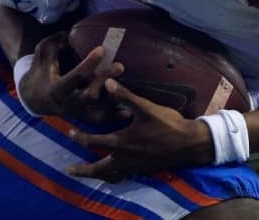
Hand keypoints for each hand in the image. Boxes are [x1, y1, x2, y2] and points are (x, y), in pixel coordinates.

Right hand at [20, 32, 125, 124]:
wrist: (37, 99)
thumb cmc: (42, 72)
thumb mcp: (43, 54)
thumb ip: (55, 43)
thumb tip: (71, 34)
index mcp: (58, 89)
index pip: (76, 76)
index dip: (89, 63)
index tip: (102, 49)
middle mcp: (69, 104)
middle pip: (90, 95)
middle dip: (105, 80)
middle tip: (121, 66)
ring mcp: (79, 113)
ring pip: (100, 112)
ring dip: (114, 101)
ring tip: (130, 89)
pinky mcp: (87, 119)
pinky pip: (104, 120)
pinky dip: (116, 117)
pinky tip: (129, 110)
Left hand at [68, 79, 213, 181]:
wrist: (189, 143)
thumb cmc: (167, 124)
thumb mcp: (145, 107)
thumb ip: (125, 96)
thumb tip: (107, 83)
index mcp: (121, 143)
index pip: (93, 141)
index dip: (79, 136)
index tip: (69, 133)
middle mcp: (124, 159)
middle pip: (97, 169)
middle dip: (82, 169)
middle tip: (69, 170)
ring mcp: (134, 167)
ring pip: (110, 175)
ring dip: (97, 175)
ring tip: (90, 174)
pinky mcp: (144, 170)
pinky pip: (123, 176)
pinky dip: (115, 175)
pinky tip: (115, 171)